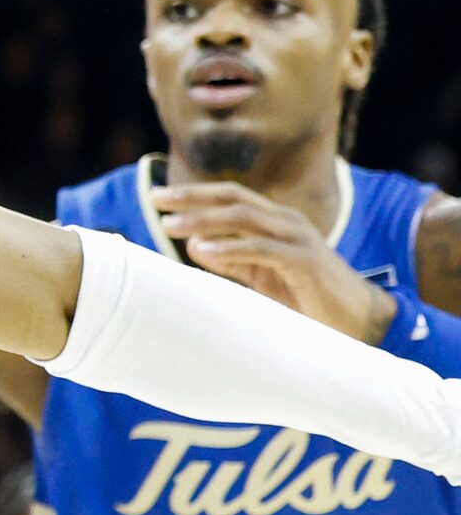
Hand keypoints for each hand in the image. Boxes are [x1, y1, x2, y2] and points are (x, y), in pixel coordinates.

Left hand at [154, 180, 395, 342]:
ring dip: (203, 219)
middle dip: (191, 197)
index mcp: (275, 220)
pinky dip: (230, 248)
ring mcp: (298, 238)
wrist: (358, 321)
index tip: (157, 196)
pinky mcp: (305, 261)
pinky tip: (202, 250)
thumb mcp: (260, 275)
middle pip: (232, 198)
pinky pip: (262, 249)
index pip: (229, 195)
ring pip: (244, 217)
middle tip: (155, 199)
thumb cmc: (306, 297)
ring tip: (169, 225)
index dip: (193, 193)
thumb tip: (193, 244)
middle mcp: (286, 221)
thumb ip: (230, 259)